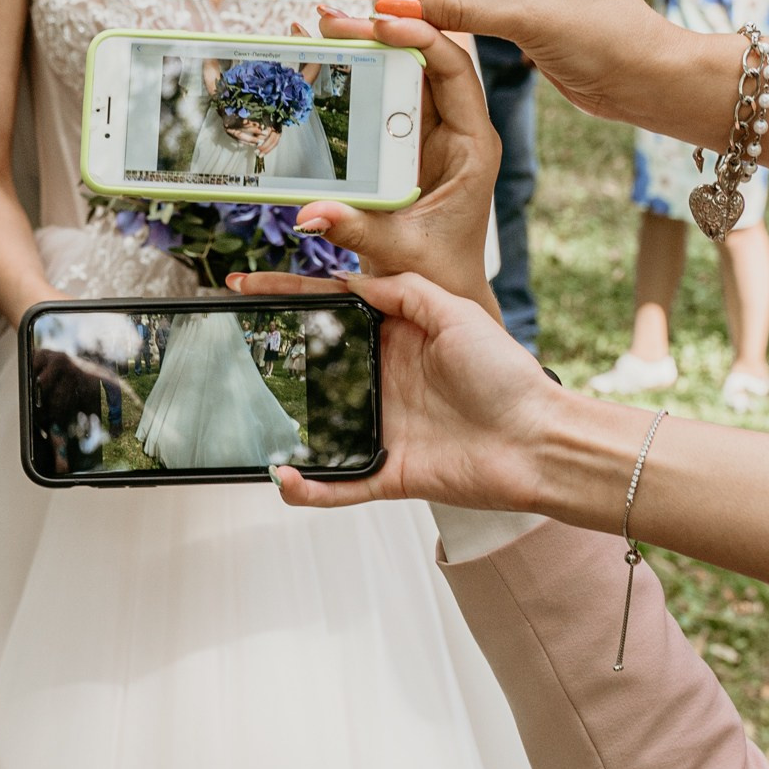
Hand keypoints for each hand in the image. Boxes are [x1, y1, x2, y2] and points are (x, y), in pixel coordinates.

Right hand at [230, 19, 501, 309]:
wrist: (442, 292)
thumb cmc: (439, 273)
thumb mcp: (398, 249)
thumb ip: (356, 228)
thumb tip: (310, 213)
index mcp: (473, 146)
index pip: (453, 71)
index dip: (420, 38)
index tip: (381, 24)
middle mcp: (455, 131)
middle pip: (422, 62)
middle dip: (380, 35)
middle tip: (333, 21)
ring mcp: (429, 135)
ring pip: (400, 74)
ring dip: (364, 50)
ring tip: (320, 28)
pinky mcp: (405, 145)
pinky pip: (382, 99)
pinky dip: (355, 77)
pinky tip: (321, 58)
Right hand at [265, 271, 561, 514]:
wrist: (538, 440)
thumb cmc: (508, 376)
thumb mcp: (456, 311)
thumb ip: (403, 291)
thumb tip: (352, 279)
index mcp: (398, 339)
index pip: (331, 312)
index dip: (288, 298)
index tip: (248, 285)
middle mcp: (384, 382)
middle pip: (315, 367)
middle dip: (270, 356)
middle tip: (230, 342)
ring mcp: (384, 428)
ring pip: (318, 428)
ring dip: (281, 424)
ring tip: (245, 412)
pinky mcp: (390, 472)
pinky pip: (339, 484)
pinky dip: (309, 489)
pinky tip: (284, 477)